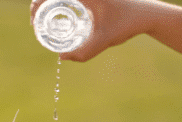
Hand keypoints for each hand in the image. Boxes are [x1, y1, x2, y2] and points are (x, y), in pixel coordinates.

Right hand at [30, 0, 152, 61]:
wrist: (147, 14)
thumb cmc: (127, 24)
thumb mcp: (104, 40)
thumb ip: (84, 53)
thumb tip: (62, 57)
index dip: (36, 6)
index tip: (34, 22)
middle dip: (38, 6)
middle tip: (36, 25)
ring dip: (46, 5)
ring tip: (41, 22)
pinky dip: (58, 4)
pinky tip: (55, 17)